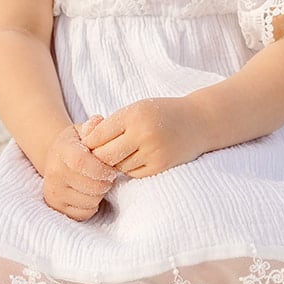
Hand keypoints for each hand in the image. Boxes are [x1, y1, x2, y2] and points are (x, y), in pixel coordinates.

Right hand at [42, 116, 120, 220]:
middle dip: (106, 181)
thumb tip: (98, 121)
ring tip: (97, 182)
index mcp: (61, 150)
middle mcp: (53, 172)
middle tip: (106, 175)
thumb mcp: (84, 130)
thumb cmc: (77, 144)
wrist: (56, 159)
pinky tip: (89, 193)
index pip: (81, 162)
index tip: (111, 169)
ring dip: (100, 193)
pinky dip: (92, 205)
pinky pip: (84, 213)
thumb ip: (94, 126)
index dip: (102, 168)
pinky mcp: (55, 207)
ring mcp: (53, 191)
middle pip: (92, 186)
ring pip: (91, 201)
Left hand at [81, 97, 209, 179]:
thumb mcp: (137, 109)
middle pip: (104, 156)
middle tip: (96, 157)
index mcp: (133, 115)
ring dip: (114, 164)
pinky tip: (134, 160)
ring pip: (118, 167)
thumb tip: (85, 143)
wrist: (199, 122)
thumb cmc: (162, 113)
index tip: (87, 145)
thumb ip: (112, 124)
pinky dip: (129, 169)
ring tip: (118, 156)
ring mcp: (153, 152)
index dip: (88, 143)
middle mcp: (142, 133)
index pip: (97, 136)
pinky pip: (133, 174)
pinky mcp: (160, 166)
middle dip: (97, 158)